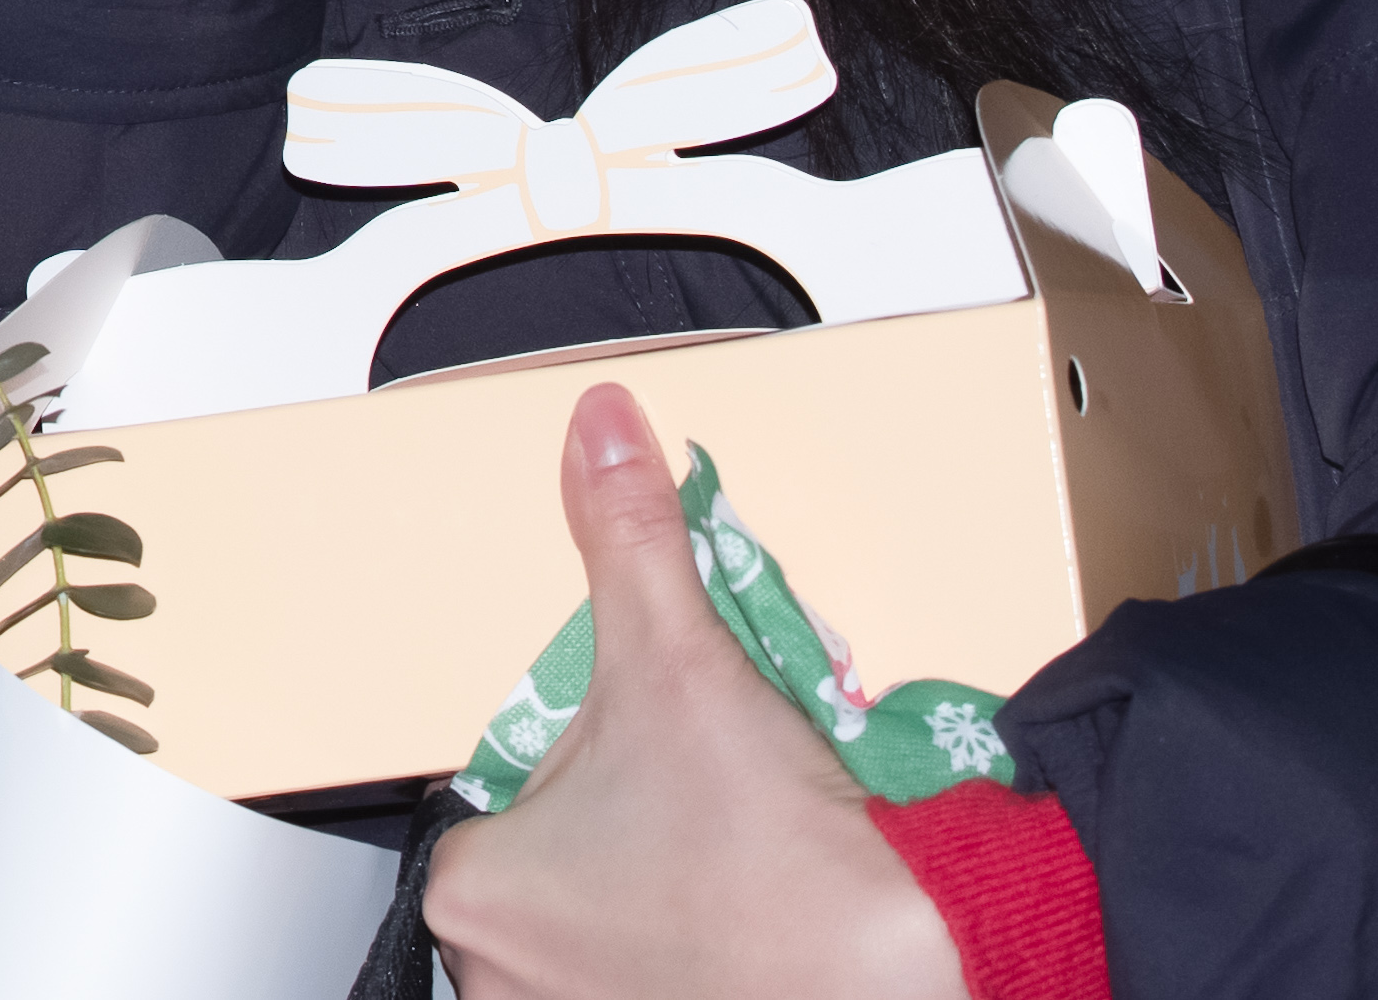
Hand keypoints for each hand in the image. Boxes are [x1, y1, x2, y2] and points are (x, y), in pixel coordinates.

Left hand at [423, 385, 965, 999]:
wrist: (907, 969)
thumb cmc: (780, 858)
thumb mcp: (680, 658)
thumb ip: (625, 538)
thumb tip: (600, 432)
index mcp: (470, 892)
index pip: (497, 792)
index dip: (579, 755)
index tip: (638, 753)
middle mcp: (499, 982)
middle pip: (545, 857)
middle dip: (615, 821)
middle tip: (689, 805)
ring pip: (593, 924)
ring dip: (645, 887)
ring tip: (718, 858)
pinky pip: (644, 979)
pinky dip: (681, 949)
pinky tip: (737, 919)